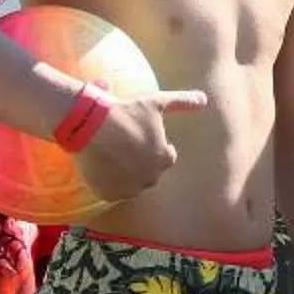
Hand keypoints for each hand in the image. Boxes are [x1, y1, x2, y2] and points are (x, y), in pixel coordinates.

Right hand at [74, 89, 208, 203]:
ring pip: (130, 184)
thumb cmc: (126, 111)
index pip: (166, 157)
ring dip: (125, 174)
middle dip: (140, 162)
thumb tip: (204, 99)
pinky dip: (107, 183)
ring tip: (111, 157)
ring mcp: (128, 188)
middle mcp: (149, 178)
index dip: (156, 147)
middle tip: (124, 146)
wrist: (90, 124)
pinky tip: (100, 168)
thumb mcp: (156, 102)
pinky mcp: (108, 194)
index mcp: (164, 159)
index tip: (143, 138)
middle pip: (148, 172)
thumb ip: (181, 102)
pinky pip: (111, 192)